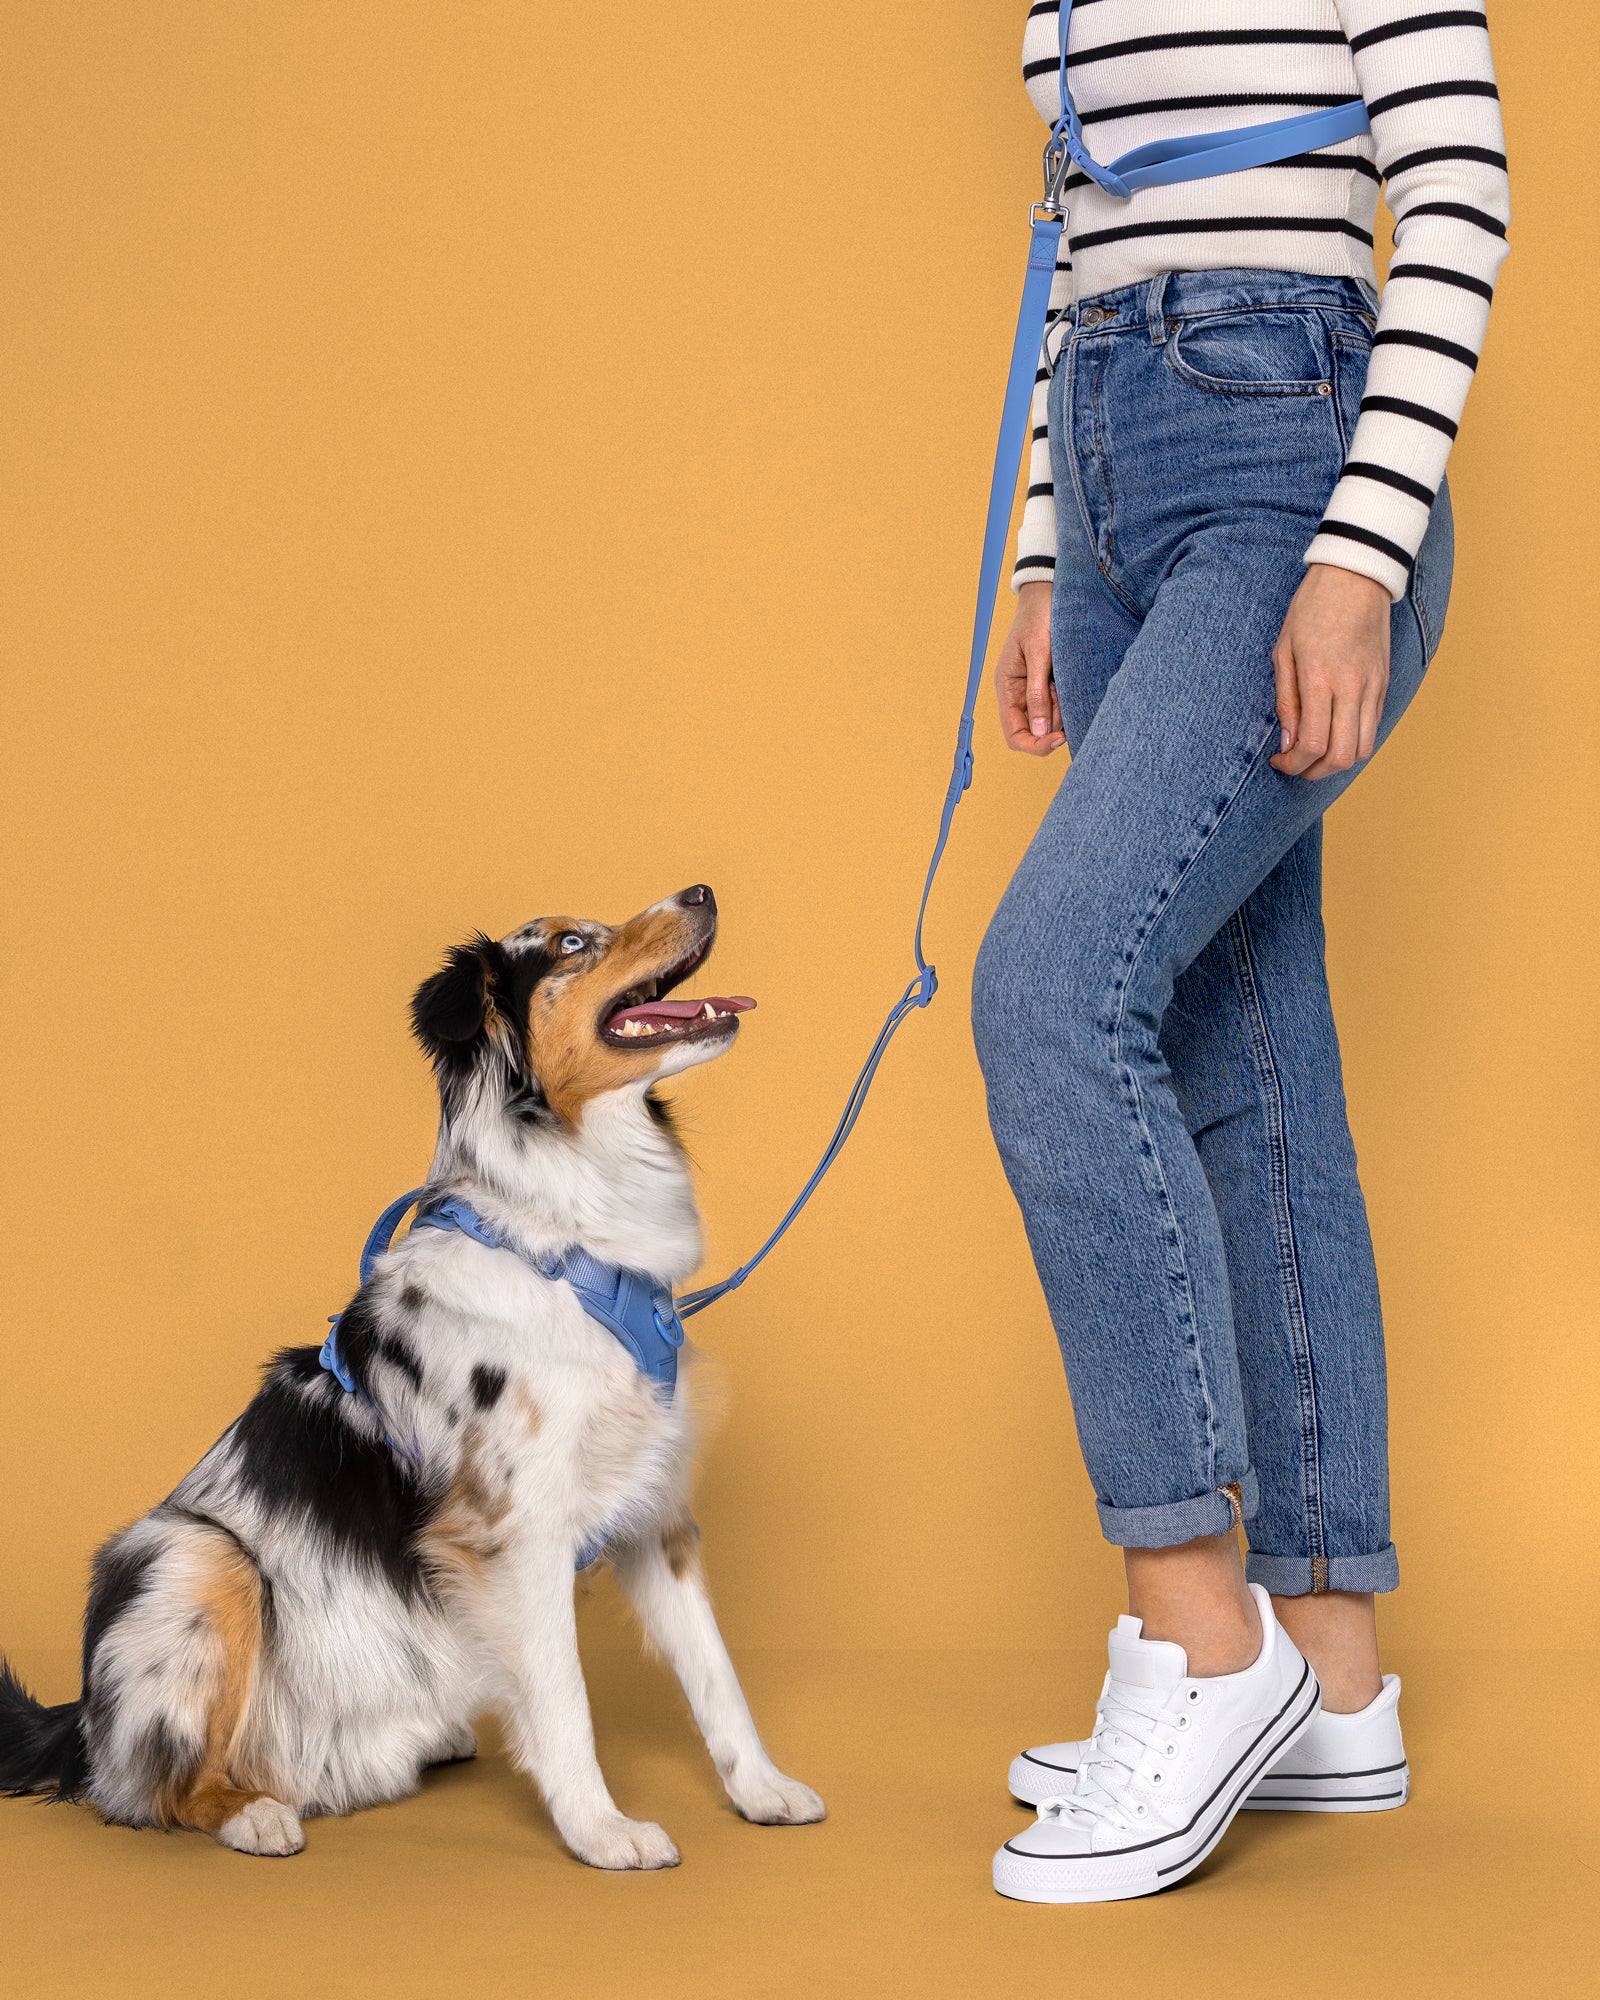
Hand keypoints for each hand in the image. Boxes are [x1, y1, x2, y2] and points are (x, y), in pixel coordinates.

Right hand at [995, 580, 1065, 754]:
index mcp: (1007, 688)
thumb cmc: (1039, 616)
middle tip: (1069, 699)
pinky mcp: (1053, 682)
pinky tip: (1072, 678)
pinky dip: (1071, 698)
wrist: (1051, 590)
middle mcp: (1020, 694)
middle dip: (1055, 724)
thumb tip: (1039, 731)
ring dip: (1065, 708)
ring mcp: (1037, 689)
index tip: (1060, 739)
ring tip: (1068, 677)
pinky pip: (1063, 703)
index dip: (1035, 744)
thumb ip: (1037, 693)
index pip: (1015, 735)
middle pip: (1036, 731)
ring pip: (1053, 719)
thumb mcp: (1038, 653)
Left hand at [1271, 564, 1391, 779]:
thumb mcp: (1283, 651)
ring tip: (1314, 756)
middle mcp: (1352, 687)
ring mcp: (1373, 687)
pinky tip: (1333, 736)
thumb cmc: (1312, 609)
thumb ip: (1286, 700)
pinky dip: (1353, 743)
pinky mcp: (1385, 683)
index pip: (1312, 743)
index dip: (1292, 764)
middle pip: (1341, 756)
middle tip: (1295, 766)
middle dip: (1313, 772)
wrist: (1355, 577)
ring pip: (1362, 749)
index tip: (1278, 761)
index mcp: (1320, 678)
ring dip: (1336, 763)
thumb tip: (1288, 741)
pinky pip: (1373, 728)